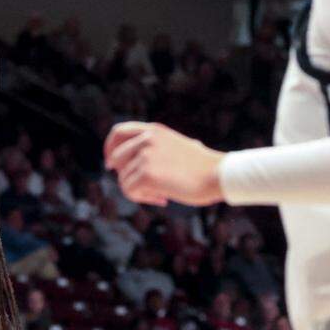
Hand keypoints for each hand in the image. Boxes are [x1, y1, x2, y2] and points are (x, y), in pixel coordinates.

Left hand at [104, 121, 225, 206]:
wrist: (219, 175)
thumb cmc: (202, 166)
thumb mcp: (175, 146)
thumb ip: (154, 148)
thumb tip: (132, 161)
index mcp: (153, 130)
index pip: (118, 132)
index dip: (110, 148)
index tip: (111, 163)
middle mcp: (147, 139)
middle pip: (116, 159)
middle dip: (125, 175)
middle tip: (144, 188)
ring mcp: (146, 155)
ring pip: (123, 179)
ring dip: (140, 191)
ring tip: (161, 193)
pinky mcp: (146, 174)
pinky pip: (129, 191)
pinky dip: (143, 198)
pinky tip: (163, 198)